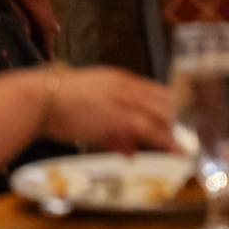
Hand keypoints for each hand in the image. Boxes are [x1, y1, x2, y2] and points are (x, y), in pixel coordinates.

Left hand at [0, 0, 59, 54]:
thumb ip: (16, 13)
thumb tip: (28, 33)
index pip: (47, 26)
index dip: (48, 44)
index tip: (48, 61)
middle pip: (49, 20)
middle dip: (47, 38)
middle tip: (43, 57)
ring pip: (46, 11)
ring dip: (44, 27)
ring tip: (40, 44)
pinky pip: (42, 3)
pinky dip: (40, 16)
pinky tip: (34, 22)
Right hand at [41, 67, 177, 152]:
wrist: (41, 99)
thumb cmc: (58, 106)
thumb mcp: (90, 115)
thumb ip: (113, 132)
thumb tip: (130, 150)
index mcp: (116, 79)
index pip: (151, 90)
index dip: (168, 106)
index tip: (178, 120)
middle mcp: (124, 85)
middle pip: (161, 100)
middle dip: (176, 118)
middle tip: (186, 136)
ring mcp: (123, 98)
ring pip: (160, 113)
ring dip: (174, 130)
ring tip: (185, 146)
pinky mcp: (120, 115)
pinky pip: (151, 128)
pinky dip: (167, 140)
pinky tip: (177, 150)